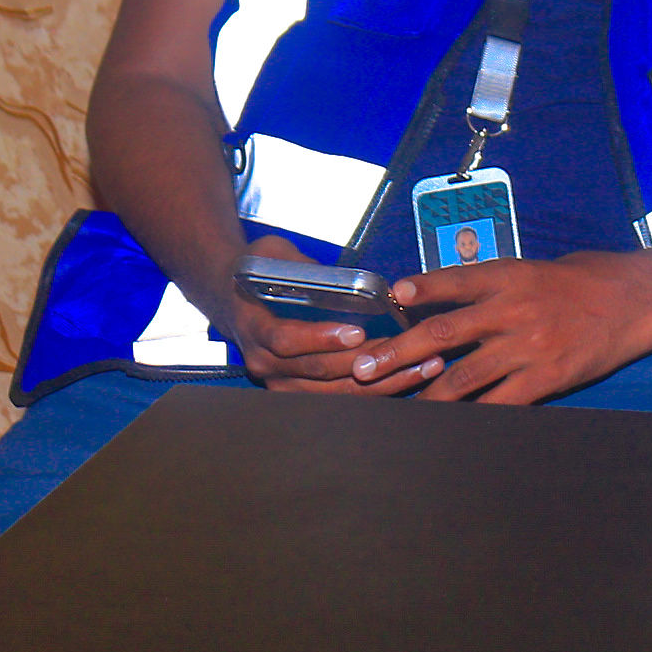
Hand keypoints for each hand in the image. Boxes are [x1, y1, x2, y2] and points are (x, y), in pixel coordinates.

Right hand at [214, 236, 399, 395]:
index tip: (357, 331)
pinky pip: (337, 398)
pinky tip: (407, 377)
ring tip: (421, 365)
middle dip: (364, 362)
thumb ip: (303, 265)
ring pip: (332, 391)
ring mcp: (280, 382)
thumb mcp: (273, 254)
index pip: (286, 340)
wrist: (230, 297)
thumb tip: (343, 276)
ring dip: (379, 382)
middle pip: (317, 370)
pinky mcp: (297, 391)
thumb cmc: (255, 273)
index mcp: (255, 328)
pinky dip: (373, 391)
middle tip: (405, 348)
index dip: (321, 338)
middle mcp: (265, 363)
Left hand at [351, 250, 651, 402]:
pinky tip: (454, 424)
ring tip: (397, 408)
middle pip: (442, 333)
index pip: (454, 280)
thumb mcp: (544, 267)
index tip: (391, 296)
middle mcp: (514, 309)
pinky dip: (474, 415)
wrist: (644, 298)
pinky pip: (501, 402)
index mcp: (512, 275)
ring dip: (425, 394)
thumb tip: (460, 298)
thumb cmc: (595, 278)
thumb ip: (503, 283)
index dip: (419, 288)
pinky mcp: (547, 377)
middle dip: (397, 352)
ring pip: (462, 377)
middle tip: (362, 368)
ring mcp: (529, 346)